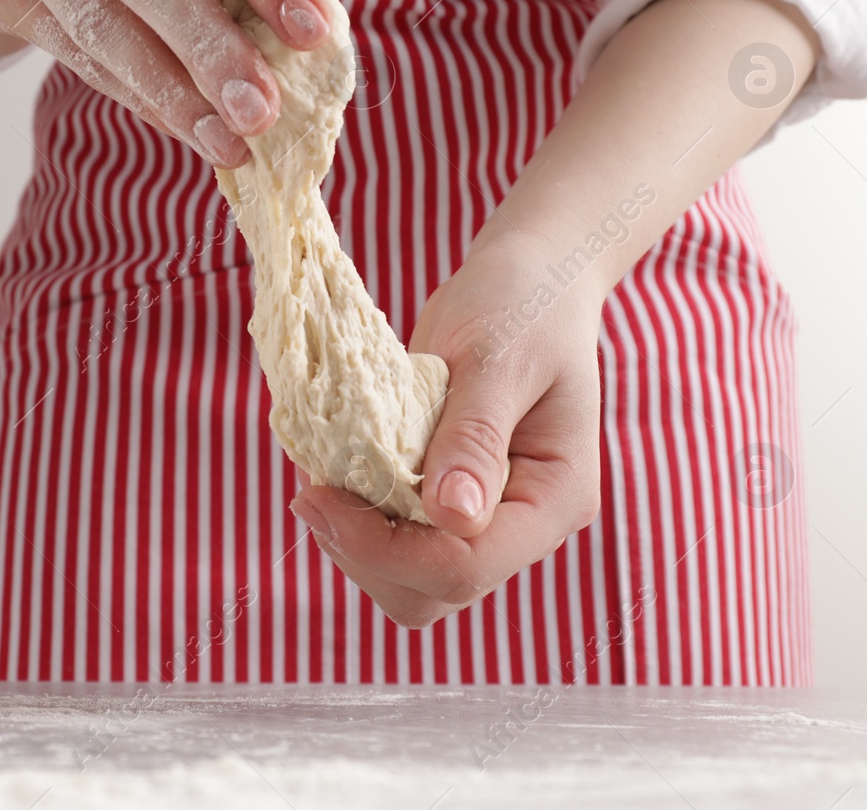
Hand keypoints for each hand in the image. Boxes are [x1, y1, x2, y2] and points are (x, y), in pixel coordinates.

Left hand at [289, 230, 604, 627]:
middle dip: (365, 554)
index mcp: (555, 497)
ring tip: (319, 477)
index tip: (317, 496)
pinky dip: (358, 516)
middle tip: (311, 492)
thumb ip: (475, 435)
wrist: (529, 276)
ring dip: (355, 541)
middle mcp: (525, 523)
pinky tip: (333, 469)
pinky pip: (400, 539)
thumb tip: (451, 514)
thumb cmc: (523, 303)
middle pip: (435, 590)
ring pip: (410, 579)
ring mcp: (488, 516)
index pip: (466, 563)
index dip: (385, 548)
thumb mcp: (499, 357)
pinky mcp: (453, 501)